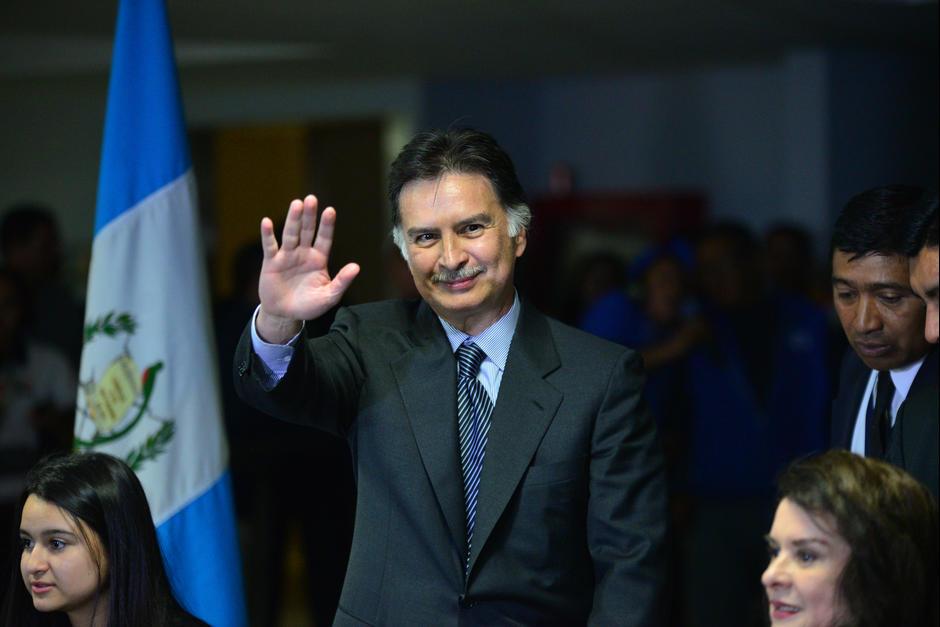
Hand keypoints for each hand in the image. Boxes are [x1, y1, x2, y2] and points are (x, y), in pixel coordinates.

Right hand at [257, 195, 359, 342]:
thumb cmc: (308, 306)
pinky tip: (267, 222)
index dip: (327, 225)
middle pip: (307, 231)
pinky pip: (270, 246)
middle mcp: (303, 253)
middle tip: (311, 199)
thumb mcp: (329, 297)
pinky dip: (268, 235)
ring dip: (293, 220)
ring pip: (290, 234)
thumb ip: (342, 282)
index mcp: (318, 259)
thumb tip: (356, 267)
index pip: (324, 239)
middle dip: (309, 216)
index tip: (330, 210)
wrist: (285, 315)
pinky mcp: (271, 262)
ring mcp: (287, 256)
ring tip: (296, 204)